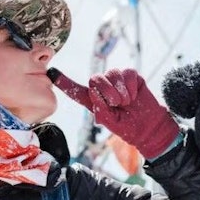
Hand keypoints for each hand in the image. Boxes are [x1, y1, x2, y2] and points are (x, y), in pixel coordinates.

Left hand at [50, 67, 181, 159]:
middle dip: (106, 92)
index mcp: (94, 100)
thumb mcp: (110, 123)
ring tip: (127, 102)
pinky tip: (134, 95)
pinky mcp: (131, 76)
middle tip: (118, 104)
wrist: (148, 126)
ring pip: (112, 74)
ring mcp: (117, 80)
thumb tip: (94, 93)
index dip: (64, 82)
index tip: (52, 73)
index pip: (76, 90)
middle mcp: (103, 87)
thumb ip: (100, 110)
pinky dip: (131, 86)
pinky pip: (127, 73)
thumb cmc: (127, 127)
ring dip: (121, 91)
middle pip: (95, 78)